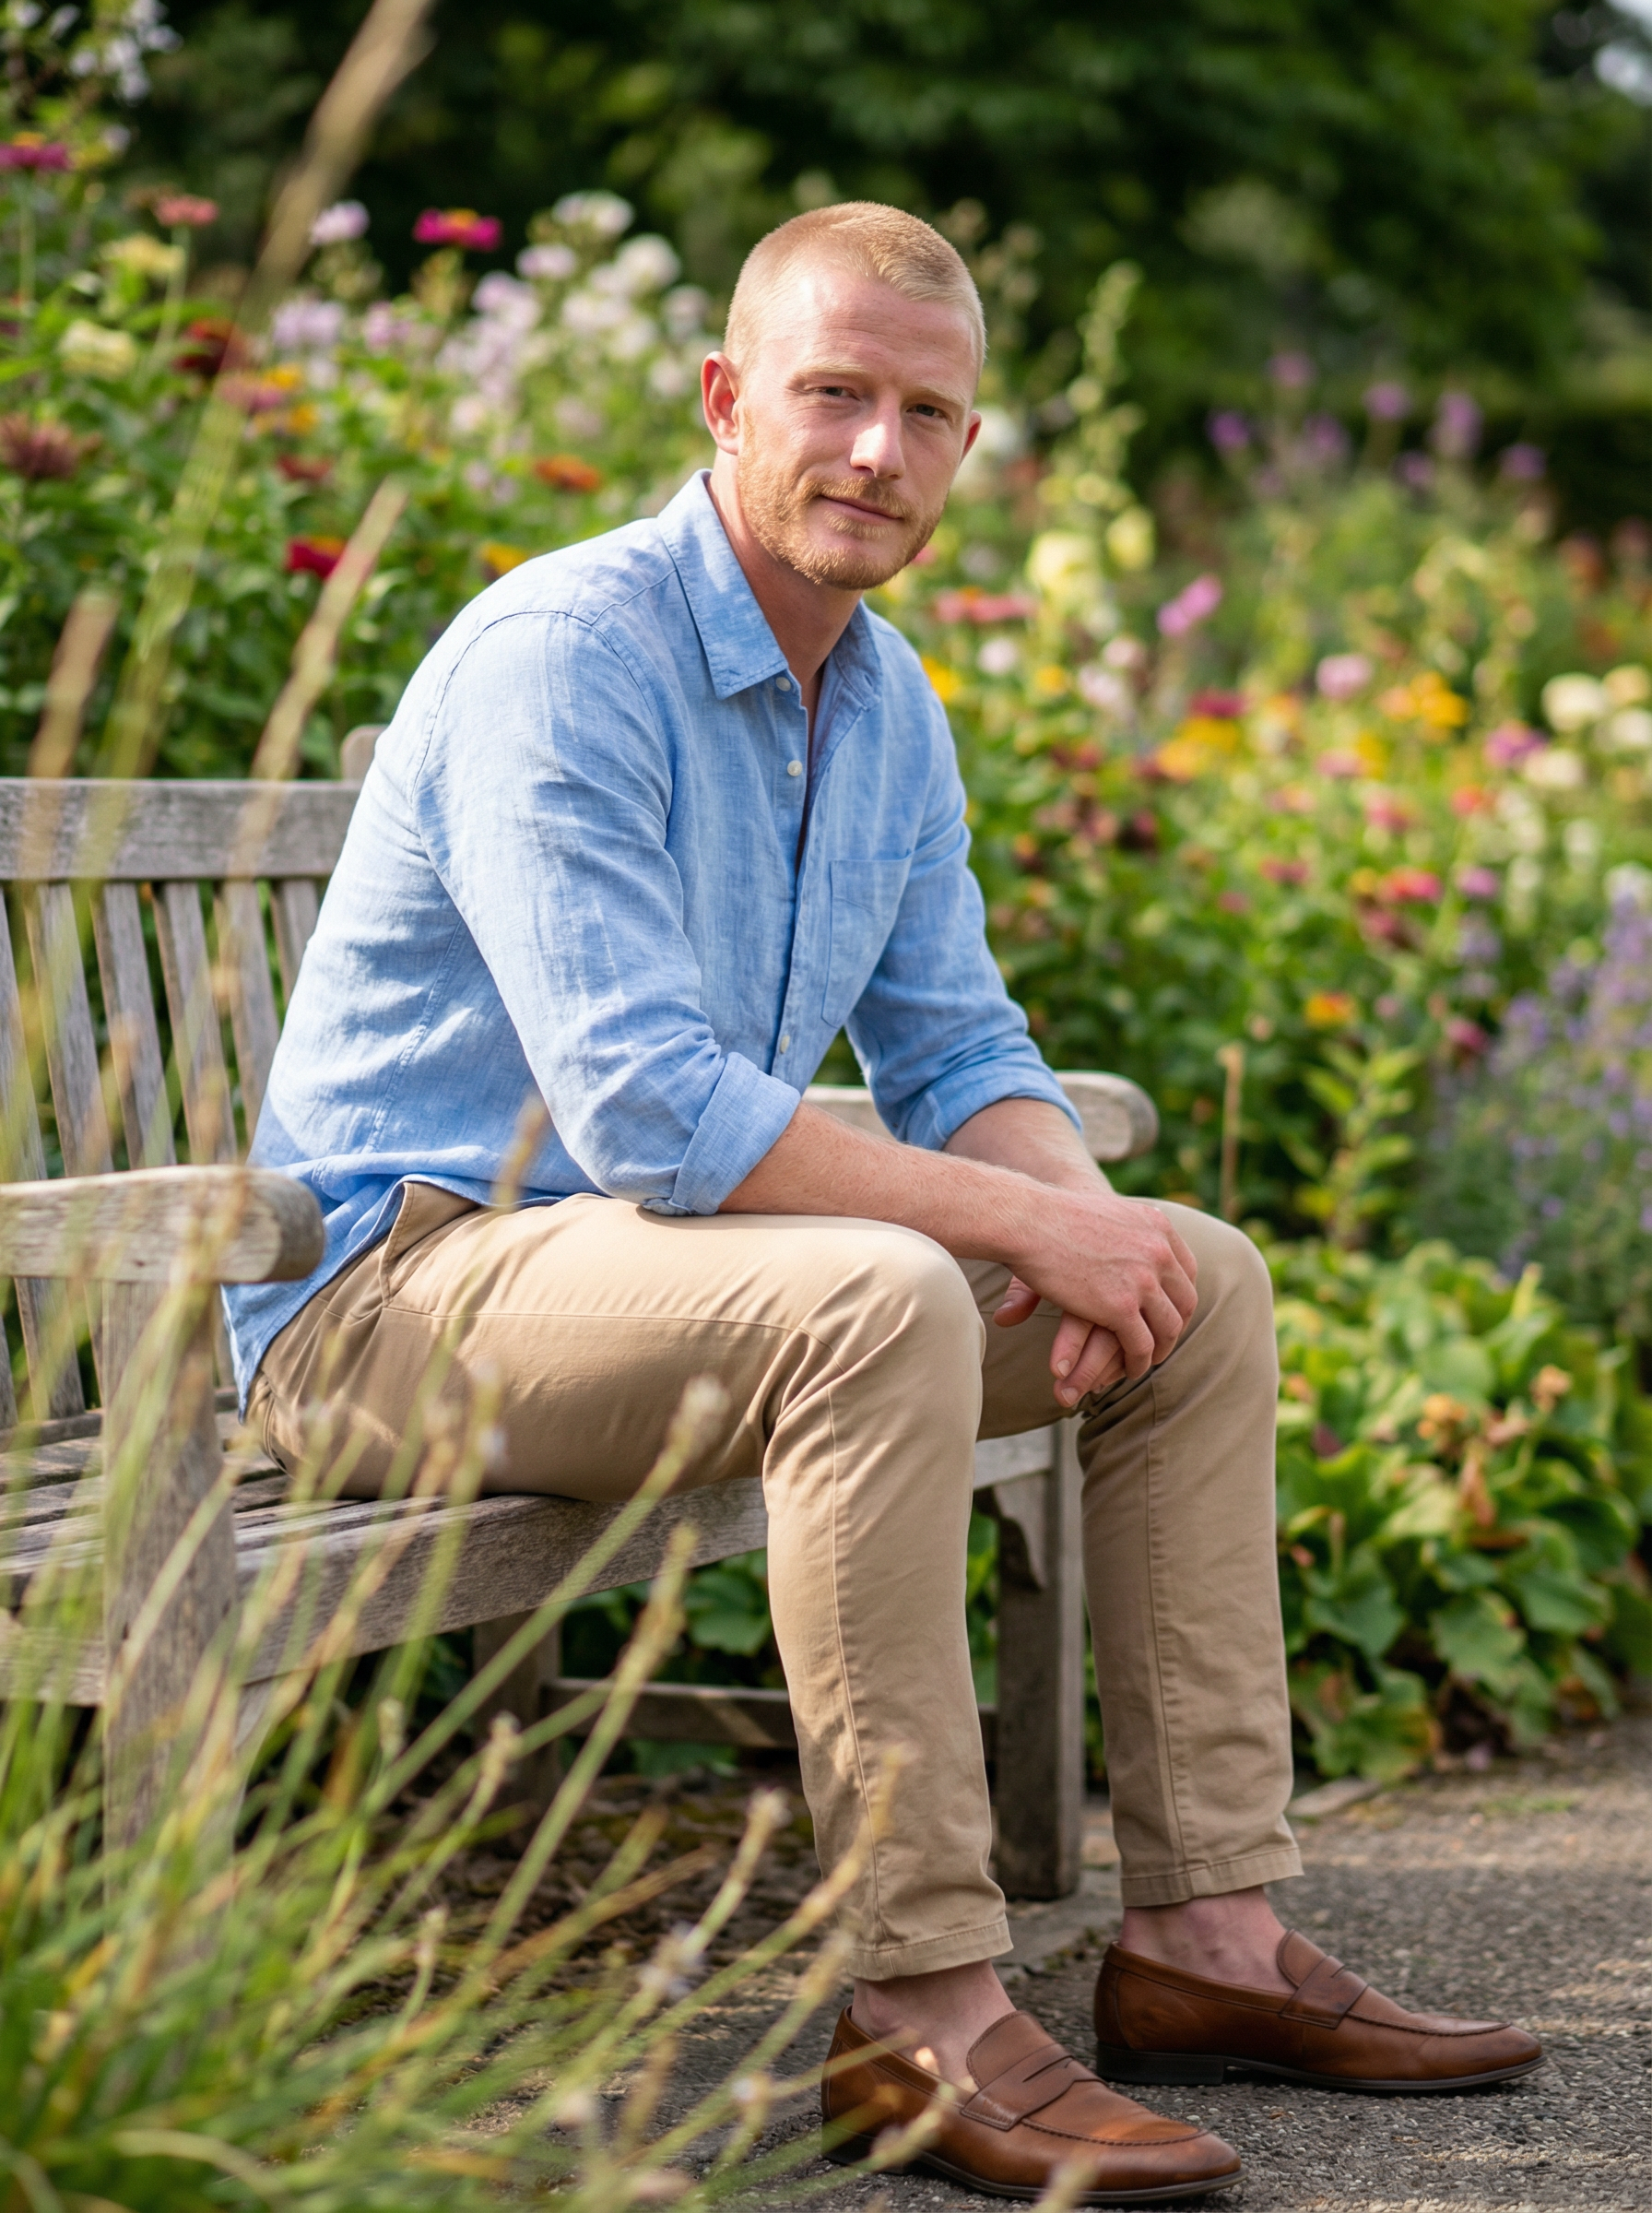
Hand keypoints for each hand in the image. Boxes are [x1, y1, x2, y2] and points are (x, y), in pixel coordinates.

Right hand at [999, 1189, 1198, 1395]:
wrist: (1028, 1219)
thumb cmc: (1052, 1215)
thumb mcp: (1103, 1215)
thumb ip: (1121, 1237)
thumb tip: (1132, 1255)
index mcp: (1158, 1226)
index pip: (1187, 1271)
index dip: (1178, 1297)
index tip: (1166, 1312)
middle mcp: (1159, 1252)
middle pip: (1184, 1301)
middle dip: (1174, 1326)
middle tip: (1160, 1343)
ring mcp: (1143, 1280)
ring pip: (1167, 1328)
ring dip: (1159, 1350)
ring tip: (1144, 1361)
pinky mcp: (1121, 1307)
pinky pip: (1141, 1345)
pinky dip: (1138, 1362)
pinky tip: (1128, 1369)